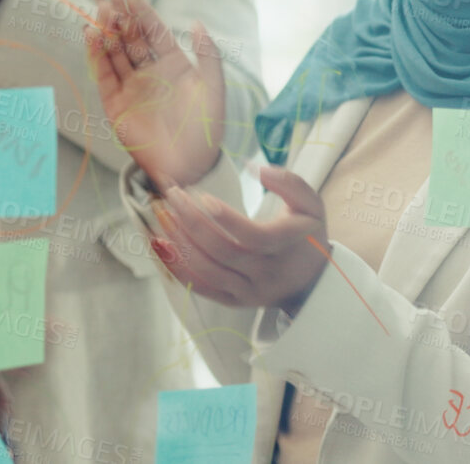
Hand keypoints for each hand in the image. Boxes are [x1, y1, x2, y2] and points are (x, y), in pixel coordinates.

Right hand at [85, 0, 225, 187]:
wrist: (189, 167)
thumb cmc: (206, 130)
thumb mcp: (215, 90)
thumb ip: (209, 56)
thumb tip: (197, 23)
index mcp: (174, 66)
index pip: (154, 32)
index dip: (142, 12)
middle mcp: (149, 73)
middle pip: (130, 37)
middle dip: (119, 14)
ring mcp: (131, 87)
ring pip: (114, 52)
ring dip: (107, 30)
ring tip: (100, 10)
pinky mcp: (115, 104)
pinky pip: (104, 75)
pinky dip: (96, 55)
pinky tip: (91, 35)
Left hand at [150, 166, 329, 315]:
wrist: (310, 283)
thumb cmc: (306, 236)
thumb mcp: (311, 205)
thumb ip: (289, 183)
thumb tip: (256, 168)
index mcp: (285, 248)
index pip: (253, 237)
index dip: (226, 218)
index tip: (203, 196)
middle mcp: (265, 274)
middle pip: (222, 251)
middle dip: (191, 222)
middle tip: (171, 195)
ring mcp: (247, 291)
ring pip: (206, 271)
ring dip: (178, 243)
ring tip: (161, 215)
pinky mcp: (232, 301)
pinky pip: (199, 287)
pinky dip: (175, 267)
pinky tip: (158, 244)